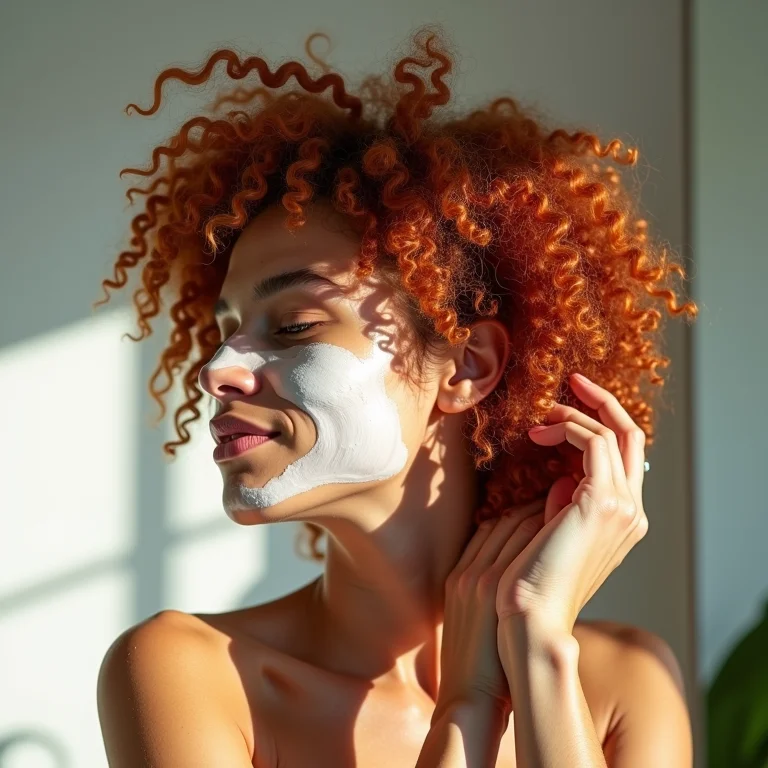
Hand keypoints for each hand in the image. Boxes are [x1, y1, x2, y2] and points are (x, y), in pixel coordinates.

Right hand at [436, 499, 545, 715]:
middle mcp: (467, 570)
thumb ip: (491, 586)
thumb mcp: (475, 617)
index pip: (489, 527)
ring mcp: (476, 576)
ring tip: (568, 500)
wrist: (468, 698)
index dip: (517, 510)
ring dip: (540, 509)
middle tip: (560, 490)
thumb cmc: (480, 664)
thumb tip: (519, 569)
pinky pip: (517, 542)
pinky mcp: (489, 588)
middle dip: (531, 501)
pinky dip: (539, 526)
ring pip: (511, 523)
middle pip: (500, 519)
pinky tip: (563, 522)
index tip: (540, 504)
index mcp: (460, 575)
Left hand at [495, 372, 648, 636]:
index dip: (600, 424)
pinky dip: (567, 428)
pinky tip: (538, 437)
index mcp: (623, 519)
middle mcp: (631, 511)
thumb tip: (559, 479)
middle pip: (631, 436)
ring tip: (538, 421)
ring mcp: (622, 507)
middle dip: (601, 402)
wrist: (531, 616)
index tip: (566, 406)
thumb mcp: (552, 533)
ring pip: (610, 434)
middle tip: (571, 382)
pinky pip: (592, 442)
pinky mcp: (601, 501)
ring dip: (572, 416)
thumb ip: (563, 504)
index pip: (624, 456)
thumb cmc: (532, 579)